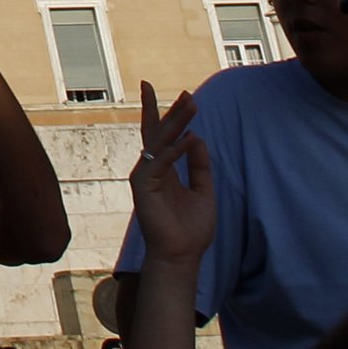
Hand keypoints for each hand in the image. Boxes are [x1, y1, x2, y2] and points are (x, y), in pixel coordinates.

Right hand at [128, 82, 215, 268]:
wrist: (181, 256)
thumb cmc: (190, 229)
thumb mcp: (203, 192)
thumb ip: (199, 166)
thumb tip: (195, 136)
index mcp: (164, 170)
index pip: (162, 136)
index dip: (169, 114)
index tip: (182, 95)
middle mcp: (151, 169)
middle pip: (158, 132)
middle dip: (172, 111)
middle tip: (186, 93)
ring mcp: (145, 176)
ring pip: (159, 141)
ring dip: (176, 122)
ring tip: (190, 104)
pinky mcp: (143, 185)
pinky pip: (161, 161)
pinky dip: (176, 149)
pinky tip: (190, 138)